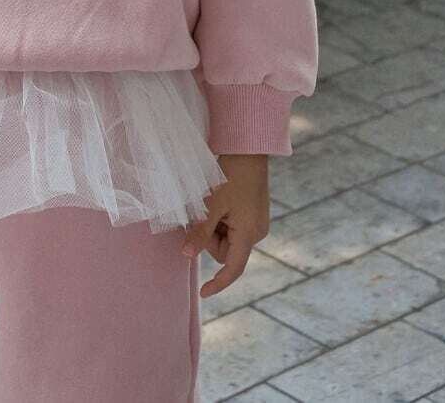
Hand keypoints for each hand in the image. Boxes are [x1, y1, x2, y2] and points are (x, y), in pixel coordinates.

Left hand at [181, 153, 269, 298]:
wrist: (248, 151)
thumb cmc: (230, 176)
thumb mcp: (212, 205)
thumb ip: (200, 232)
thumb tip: (187, 256)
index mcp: (249, 234)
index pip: (233, 269)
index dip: (218, 283)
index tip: (204, 293)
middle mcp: (257, 232)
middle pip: (226, 251)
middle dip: (210, 238)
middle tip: (201, 214)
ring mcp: (257, 223)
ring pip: (227, 238)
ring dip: (215, 227)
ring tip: (212, 203)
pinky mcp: (254, 214)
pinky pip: (233, 227)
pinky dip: (221, 220)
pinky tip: (220, 201)